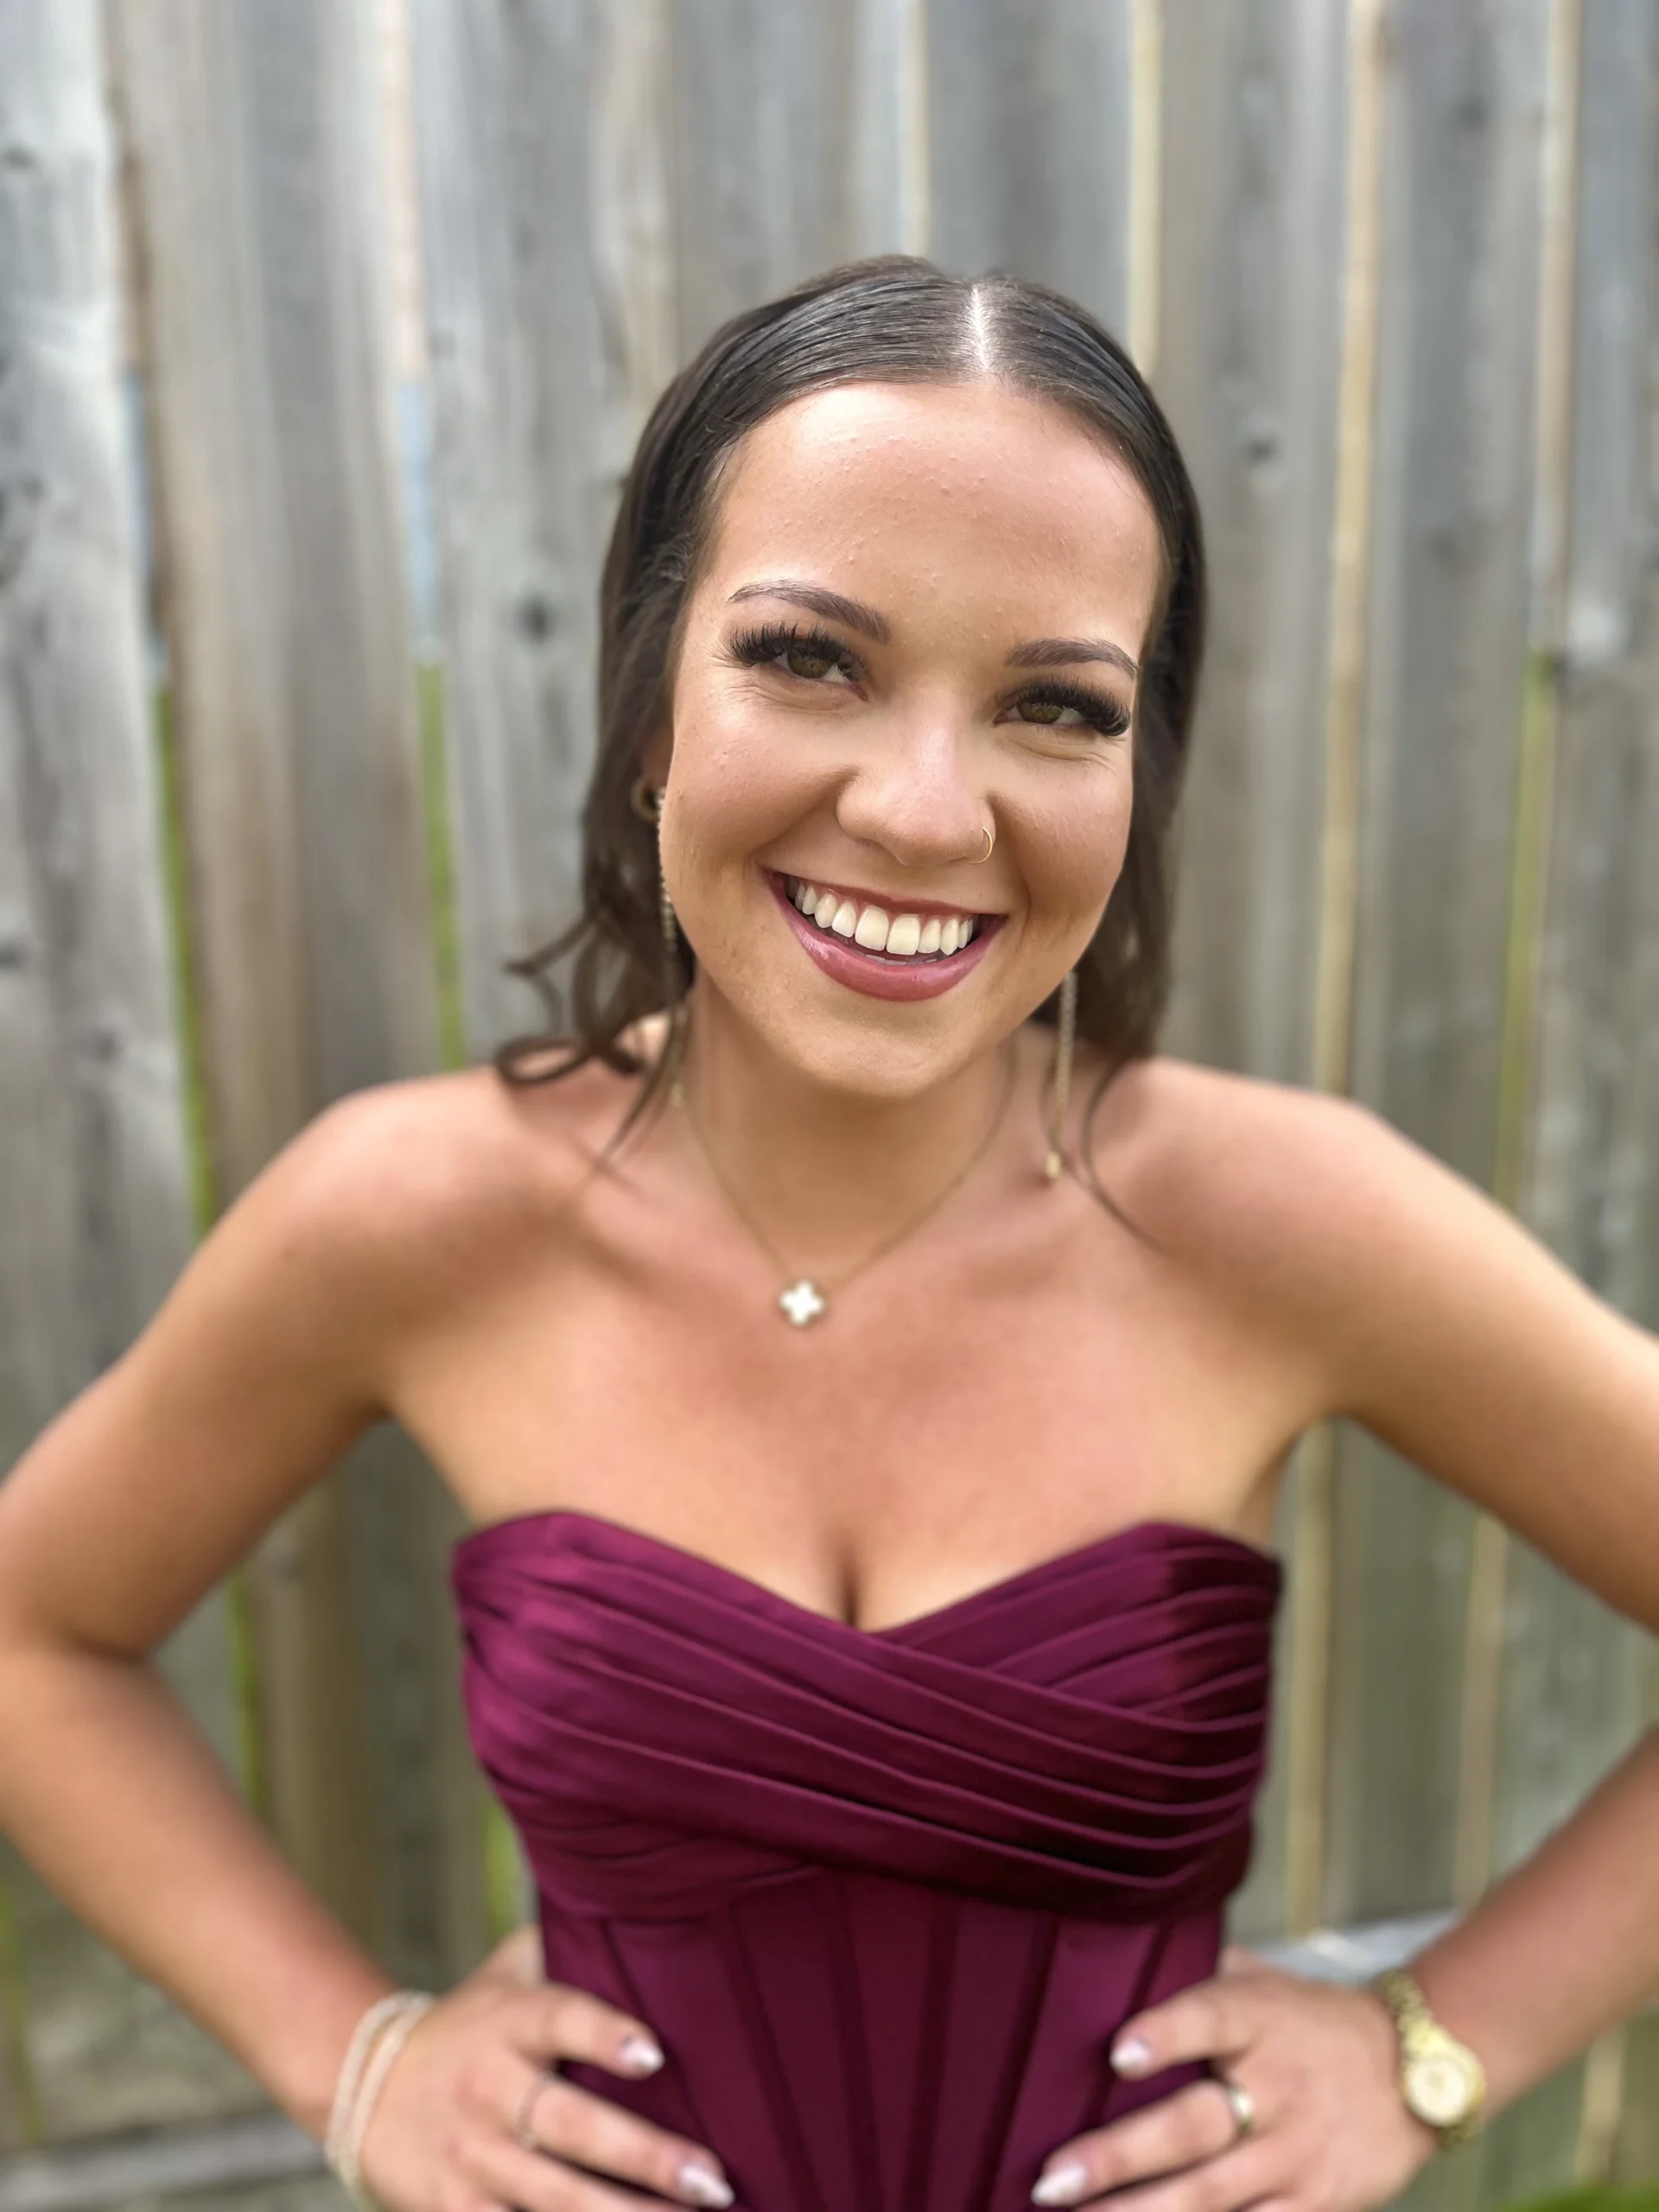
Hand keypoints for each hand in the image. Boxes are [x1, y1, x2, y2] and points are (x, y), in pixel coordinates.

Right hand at [355, 1928, 736, 2209]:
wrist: (364, 2082)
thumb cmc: (470, 2022)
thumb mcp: (508, 1971)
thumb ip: (565, 1946)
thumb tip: (644, 1912)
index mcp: (509, 2021)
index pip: (560, 2019)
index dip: (604, 2035)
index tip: (654, 2052)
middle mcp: (489, 2088)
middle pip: (570, 2124)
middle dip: (645, 2156)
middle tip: (712, 2180)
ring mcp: (471, 2156)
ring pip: (552, 2195)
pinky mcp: (452, 2209)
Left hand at [1031, 1945, 1439, 2210]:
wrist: (1417, 2068)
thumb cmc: (1311, 2019)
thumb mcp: (1263, 1981)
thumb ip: (1197, 1972)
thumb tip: (1114, 1945)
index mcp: (1259, 2019)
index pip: (1209, 2018)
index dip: (1166, 2034)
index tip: (1117, 2052)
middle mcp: (1275, 2088)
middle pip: (1192, 2127)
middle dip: (1118, 2157)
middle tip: (1050, 2177)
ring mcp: (1295, 2154)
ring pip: (1209, 2194)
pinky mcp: (1316, 2205)